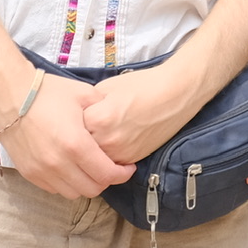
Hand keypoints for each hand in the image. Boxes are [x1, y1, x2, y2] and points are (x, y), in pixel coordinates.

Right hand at [0, 68, 134, 197]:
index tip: (128, 167)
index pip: (106, 174)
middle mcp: (58, 163)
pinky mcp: (28, 173)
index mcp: (75, 144)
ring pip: (73, 193)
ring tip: (91, 169)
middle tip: (111, 167)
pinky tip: (71, 168)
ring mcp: (41, 171)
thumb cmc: (48, 93)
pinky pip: (54, 189)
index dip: (122, 174)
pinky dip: (67, 183)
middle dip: (106, 180)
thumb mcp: (84, 95)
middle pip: (92, 189)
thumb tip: (118, 123)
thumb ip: (105, 112)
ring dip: (86, 184)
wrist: (10, 96)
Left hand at [80, 62, 202, 165]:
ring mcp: (121, 153)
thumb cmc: (144, 86)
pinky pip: (110, 162)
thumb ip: (88, 104)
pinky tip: (113, 139)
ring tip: (99, 133)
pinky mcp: (132, 159)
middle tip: (83, 128)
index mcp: (98, 120)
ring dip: (92, 150)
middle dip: (79, 138)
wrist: (176, 94)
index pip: (71, 128)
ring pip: (94, 159)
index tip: (74, 116)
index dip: (72, 121)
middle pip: (80, 147)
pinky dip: (108, 154)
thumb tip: (76, 115)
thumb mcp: (108, 87)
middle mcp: (107, 141)